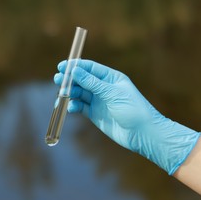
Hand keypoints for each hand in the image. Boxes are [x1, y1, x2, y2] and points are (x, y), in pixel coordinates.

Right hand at [54, 59, 200, 174]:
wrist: (142, 133)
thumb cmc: (133, 109)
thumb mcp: (112, 93)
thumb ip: (92, 83)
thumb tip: (74, 70)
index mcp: (110, 77)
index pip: (89, 68)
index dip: (75, 66)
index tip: (62, 67)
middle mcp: (103, 87)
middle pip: (81, 80)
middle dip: (69, 79)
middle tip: (58, 80)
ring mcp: (98, 101)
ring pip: (78, 93)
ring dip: (69, 93)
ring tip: (62, 95)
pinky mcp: (94, 114)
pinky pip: (79, 106)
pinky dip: (73, 105)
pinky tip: (70, 107)